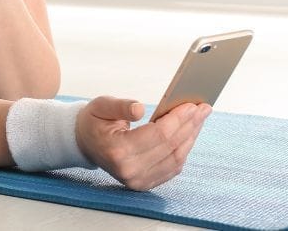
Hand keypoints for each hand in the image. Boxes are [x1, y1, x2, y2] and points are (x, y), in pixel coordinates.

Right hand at [74, 96, 210, 190]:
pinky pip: (172, 167)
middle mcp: (129, 169)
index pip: (159, 134)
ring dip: (191, 137)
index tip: (192, 104)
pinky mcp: (144, 183)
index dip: (178, 119)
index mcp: (118, 150)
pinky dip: (184, 150)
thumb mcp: (101, 106)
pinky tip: (189, 134)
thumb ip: (121, 106)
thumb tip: (140, 108)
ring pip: (176, 158)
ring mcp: (138, 180)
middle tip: (203, 108)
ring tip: (199, 119)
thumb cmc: (93, 121)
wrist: (84, 143)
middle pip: (171, 146)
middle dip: (190, 125)